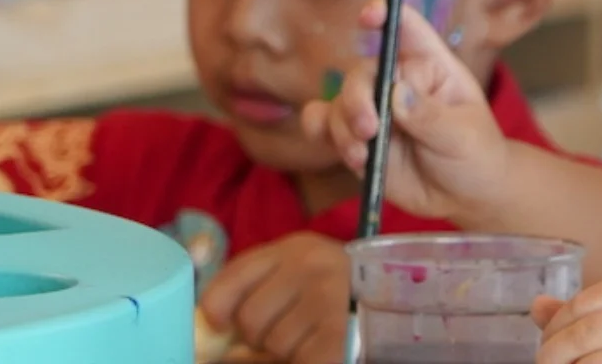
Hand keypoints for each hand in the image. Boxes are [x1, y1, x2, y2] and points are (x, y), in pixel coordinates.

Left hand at [199, 232, 350, 363]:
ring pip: (275, 343)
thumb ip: (252, 284)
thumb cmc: (330, 288)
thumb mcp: (293, 269)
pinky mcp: (341, 333)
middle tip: (278, 331)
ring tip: (304, 337)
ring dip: (283, 350)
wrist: (393, 295)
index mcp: (293, 248)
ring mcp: (329, 299)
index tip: (218, 324)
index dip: (216, 307)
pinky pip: (301, 359)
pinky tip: (313, 349)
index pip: (233, 278)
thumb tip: (208, 326)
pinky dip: (302, 358)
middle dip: (256, 335)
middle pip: (249, 318)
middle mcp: (311, 267)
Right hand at [309, 0, 512, 222]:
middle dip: (357, 99)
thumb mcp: (462, 136)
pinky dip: (320, 131)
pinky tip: (340, 150)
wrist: (465, 196)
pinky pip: (323, 124)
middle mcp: (397, 81)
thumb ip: (430, 116)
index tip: (370, 15)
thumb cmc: (476, 154)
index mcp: (431, 66)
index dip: (386, 14)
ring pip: (339, 102)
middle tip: (369, 129)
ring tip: (363, 156)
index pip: (407, 29)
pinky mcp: (356, 137)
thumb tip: (396, 93)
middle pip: (363, 73)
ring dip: (343, 127)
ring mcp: (374, 109)